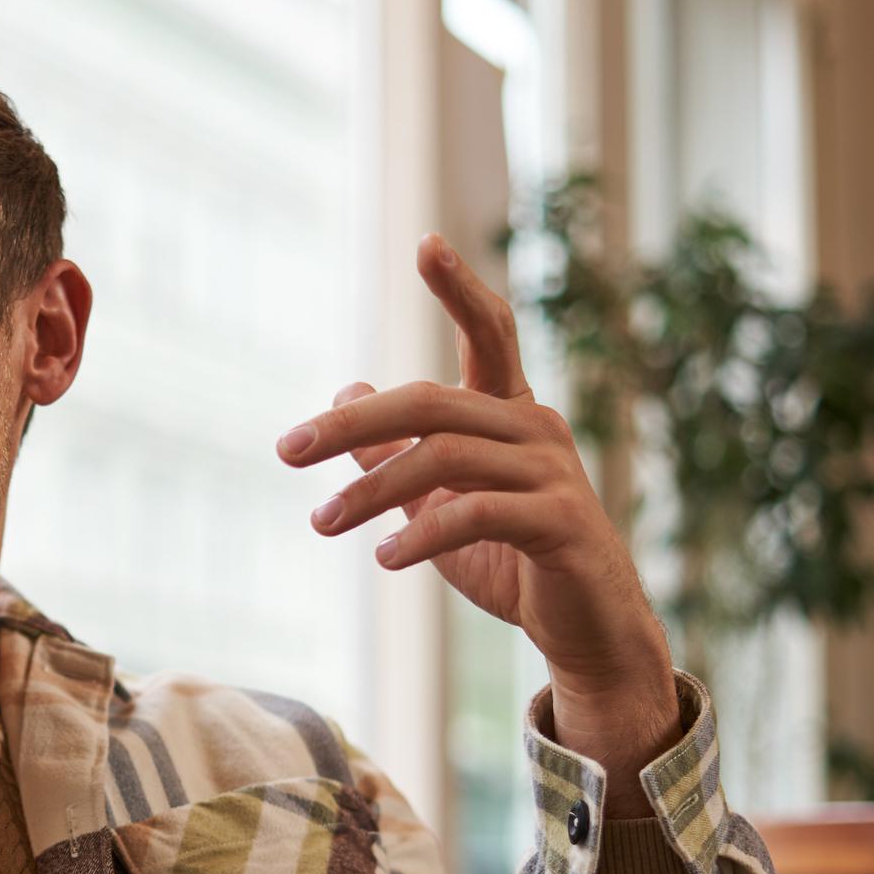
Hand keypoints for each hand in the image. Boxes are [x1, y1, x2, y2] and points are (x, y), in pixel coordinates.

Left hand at [276, 234, 678, 798]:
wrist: (585, 629)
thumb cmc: (511, 560)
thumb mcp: (438, 504)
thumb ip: (396, 453)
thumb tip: (346, 392)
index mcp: (511, 414)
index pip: (489, 335)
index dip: (461, 289)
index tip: (427, 244)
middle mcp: (535, 428)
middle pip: (432, 402)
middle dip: (353, 424)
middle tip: (289, 450)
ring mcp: (554, 473)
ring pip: (445, 458)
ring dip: (371, 492)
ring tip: (322, 523)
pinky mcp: (561, 522)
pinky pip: (477, 513)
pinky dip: (422, 533)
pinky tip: (384, 557)